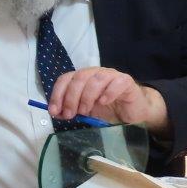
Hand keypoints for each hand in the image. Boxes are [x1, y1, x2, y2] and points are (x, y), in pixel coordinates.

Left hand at [47, 67, 170, 133]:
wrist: (132, 112)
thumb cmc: (107, 110)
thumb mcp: (85, 112)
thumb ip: (71, 110)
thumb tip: (54, 113)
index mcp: (83, 78)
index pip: (65, 79)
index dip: (57, 94)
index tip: (54, 111)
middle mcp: (95, 73)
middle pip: (79, 77)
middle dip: (70, 97)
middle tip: (70, 114)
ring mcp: (111, 76)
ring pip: (96, 79)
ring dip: (87, 96)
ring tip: (85, 111)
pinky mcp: (126, 81)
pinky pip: (116, 82)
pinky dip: (108, 92)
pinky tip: (103, 102)